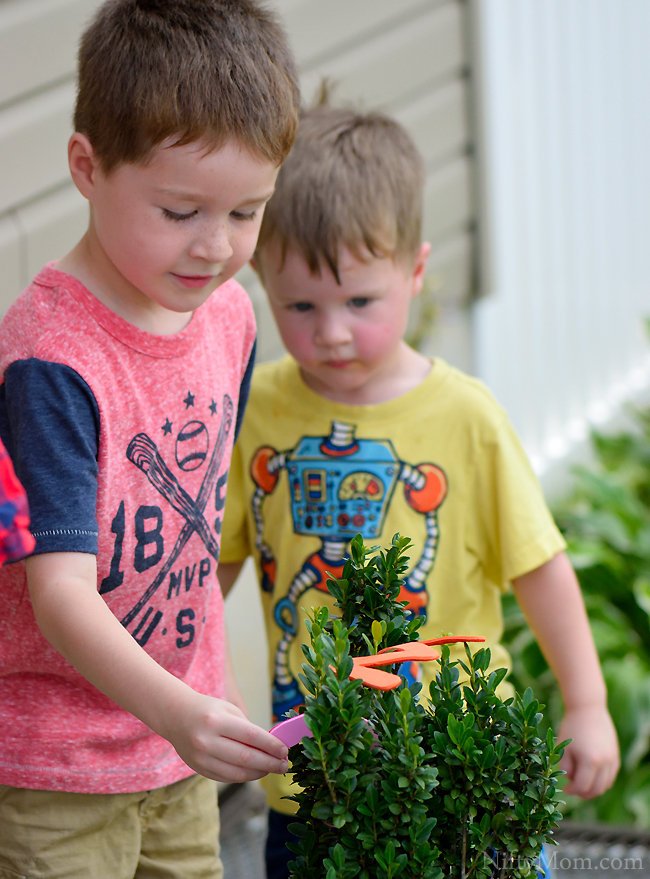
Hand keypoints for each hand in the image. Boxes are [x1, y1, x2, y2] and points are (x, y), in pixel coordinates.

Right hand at [163, 691, 288, 783]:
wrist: (176, 717)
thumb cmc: (208, 710)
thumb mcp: (229, 710)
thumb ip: (248, 729)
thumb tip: (272, 748)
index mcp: (216, 720)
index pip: (250, 736)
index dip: (270, 745)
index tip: (285, 751)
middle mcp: (207, 741)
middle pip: (245, 758)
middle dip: (269, 763)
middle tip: (284, 765)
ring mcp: (201, 758)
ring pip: (236, 773)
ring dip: (259, 773)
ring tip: (272, 769)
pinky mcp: (199, 769)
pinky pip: (226, 778)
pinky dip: (244, 776)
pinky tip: (255, 772)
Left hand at [557, 704, 619, 798]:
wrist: (588, 709)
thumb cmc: (572, 727)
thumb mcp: (564, 748)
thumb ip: (565, 768)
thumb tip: (570, 781)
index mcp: (590, 761)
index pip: (582, 787)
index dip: (572, 791)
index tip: (565, 789)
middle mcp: (605, 763)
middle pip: (596, 790)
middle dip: (583, 794)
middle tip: (573, 790)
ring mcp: (612, 760)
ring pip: (605, 785)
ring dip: (594, 789)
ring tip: (582, 784)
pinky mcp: (615, 756)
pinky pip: (611, 777)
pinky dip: (602, 781)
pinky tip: (592, 777)